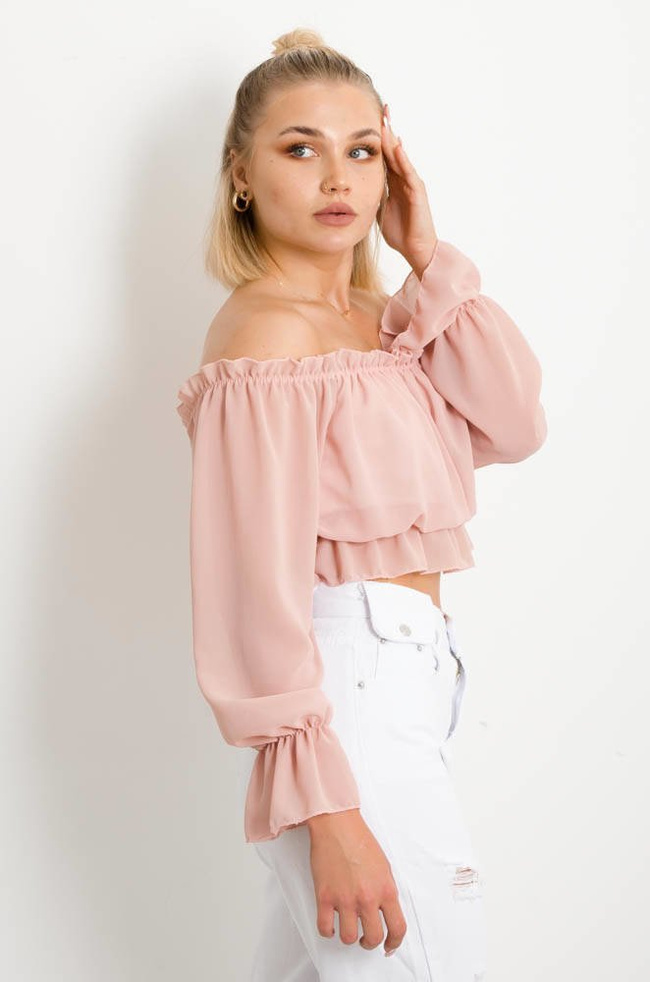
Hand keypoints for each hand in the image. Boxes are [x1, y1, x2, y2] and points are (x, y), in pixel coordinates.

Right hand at [306, 808, 406, 956]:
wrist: (337, 824)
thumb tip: (386, 911)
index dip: (395, 942)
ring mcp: (345, 899)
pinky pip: (325, 928)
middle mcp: (367, 897)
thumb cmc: (359, 840)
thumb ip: (386, 890)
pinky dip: (328, 931)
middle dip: (370, 942)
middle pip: (374, 937)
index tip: (389, 946)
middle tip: (366, 938)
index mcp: (386, 889)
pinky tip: (330, 924)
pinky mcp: (324, 896)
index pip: (398, 928)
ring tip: (347, 929)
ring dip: (349, 937)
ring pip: (349, 938)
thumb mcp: (384, 866)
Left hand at [378, 103, 437, 277]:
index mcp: (394, 183)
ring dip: (393, 139)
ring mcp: (412, 185)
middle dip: (388, 130)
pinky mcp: (418, 194)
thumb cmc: (400, 233)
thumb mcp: (379, 211)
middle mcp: (404, 180)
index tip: (370, 121)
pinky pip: (409, 173)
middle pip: (394, 150)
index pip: (385, 156)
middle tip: (382, 109)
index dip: (378, 140)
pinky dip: (403, 159)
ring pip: (401, 158)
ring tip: (387, 120)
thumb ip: (372, 196)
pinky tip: (397, 146)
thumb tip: (356, 190)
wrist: (417, 250)